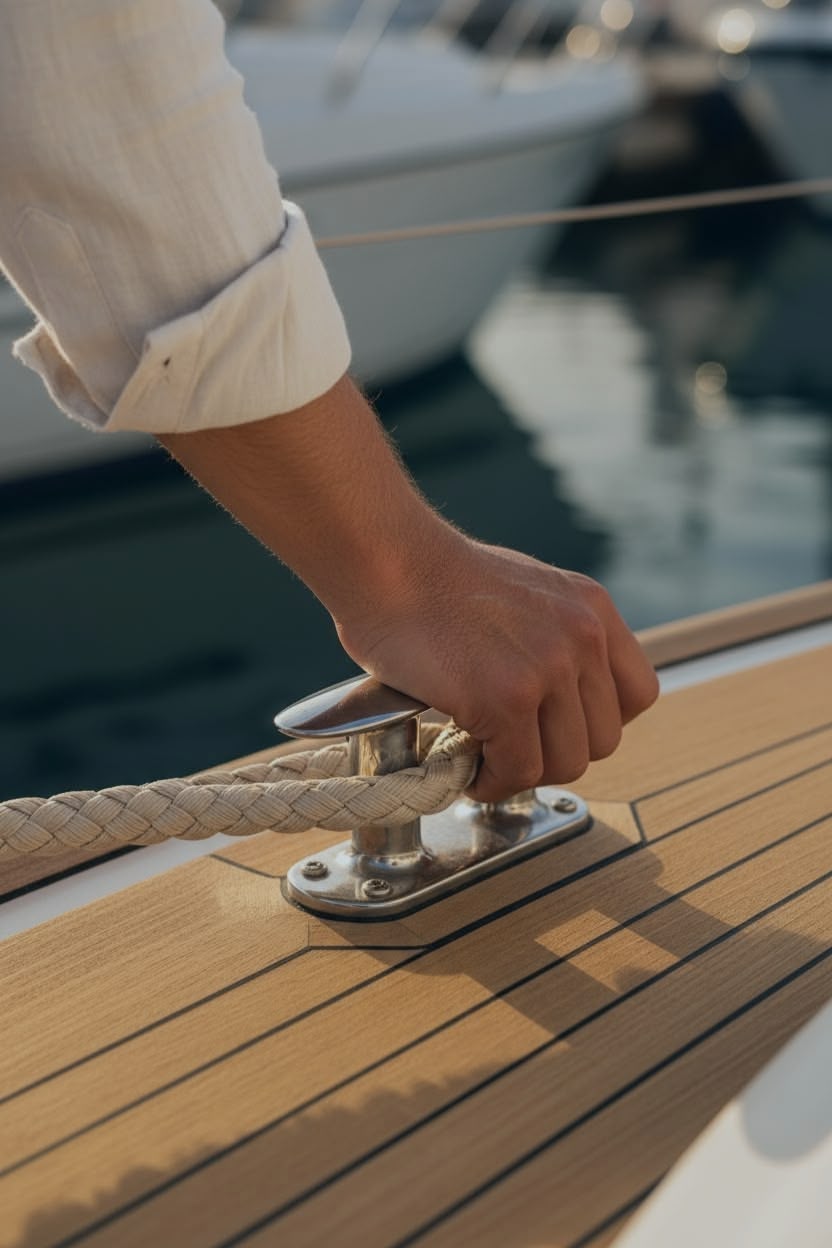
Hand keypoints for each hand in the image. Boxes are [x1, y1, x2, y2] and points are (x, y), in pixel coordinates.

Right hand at [337, 534, 658, 802]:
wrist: (385, 561)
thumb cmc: (431, 577)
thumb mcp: (524, 593)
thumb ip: (553, 638)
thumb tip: (554, 700)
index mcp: (592, 609)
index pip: (638, 694)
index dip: (596, 721)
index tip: (555, 726)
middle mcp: (582, 636)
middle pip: (604, 739)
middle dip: (554, 752)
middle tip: (511, 748)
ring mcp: (548, 668)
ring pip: (565, 763)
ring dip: (522, 771)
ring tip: (486, 758)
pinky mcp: (506, 699)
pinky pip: (517, 771)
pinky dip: (491, 781)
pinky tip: (468, 768)